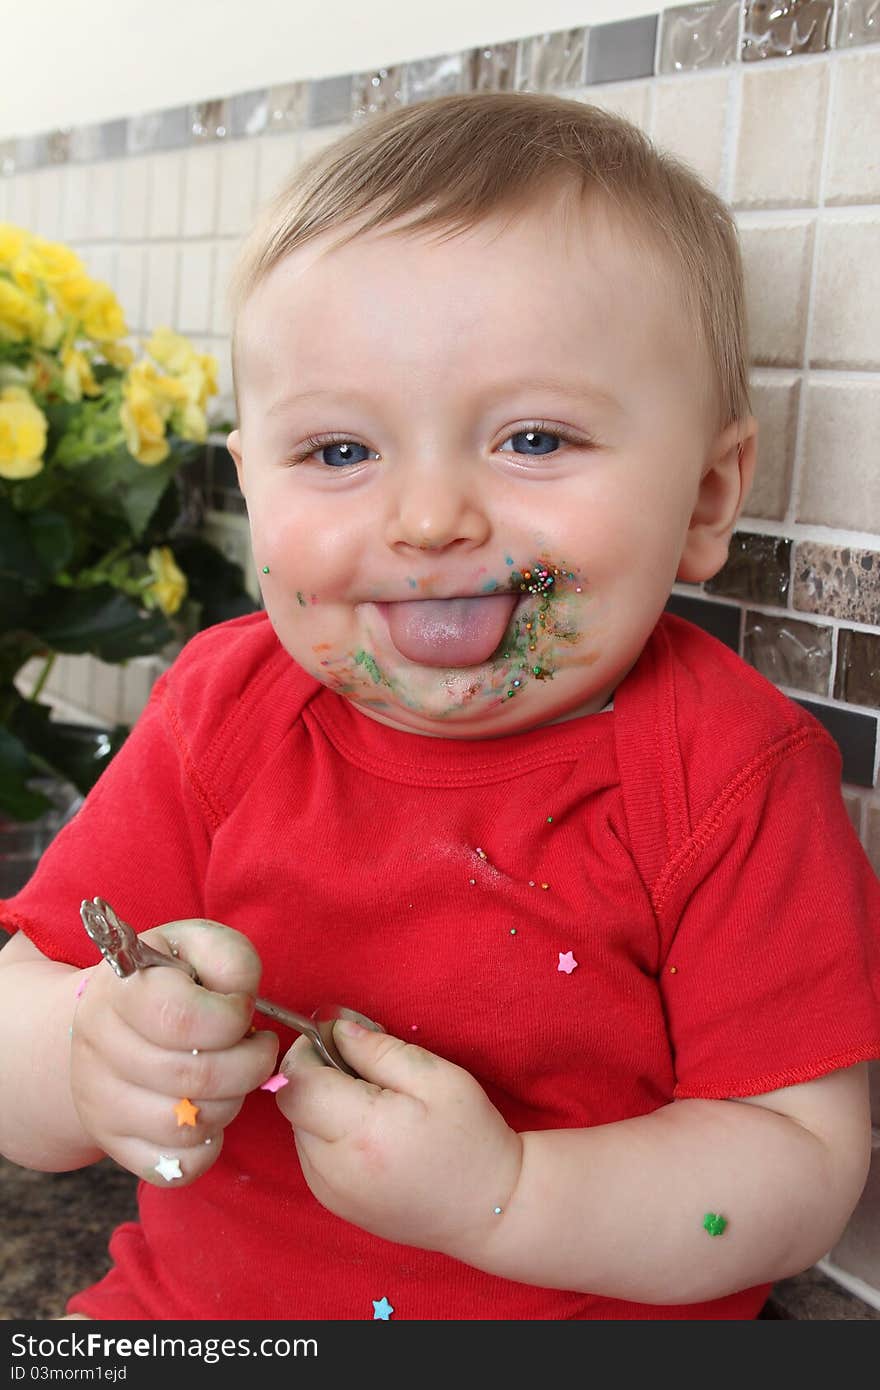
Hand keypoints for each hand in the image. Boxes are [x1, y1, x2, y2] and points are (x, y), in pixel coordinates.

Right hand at [70, 919, 277, 1185]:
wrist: (110, 1020)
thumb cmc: (170, 980)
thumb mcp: (199, 946)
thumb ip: (231, 959)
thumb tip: (241, 1000)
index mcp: (121, 990)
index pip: (184, 1019)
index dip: (233, 1018)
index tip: (243, 1010)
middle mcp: (99, 1047)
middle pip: (193, 1078)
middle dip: (248, 1064)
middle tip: (256, 1047)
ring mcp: (99, 1102)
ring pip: (187, 1126)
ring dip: (231, 1102)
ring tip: (233, 1075)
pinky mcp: (113, 1143)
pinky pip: (176, 1167)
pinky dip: (209, 1145)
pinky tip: (210, 1110)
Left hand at [275, 1021, 522, 1260]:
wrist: (489, 1210)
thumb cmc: (470, 1138)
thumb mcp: (436, 1077)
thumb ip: (379, 1049)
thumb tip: (336, 1030)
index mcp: (360, 1132)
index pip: (297, 1082)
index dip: (309, 1051)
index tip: (339, 1039)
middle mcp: (333, 1168)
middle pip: (293, 1104)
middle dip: (317, 1075)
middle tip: (362, 1067)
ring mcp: (329, 1192)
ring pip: (300, 1128)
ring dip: (323, 1105)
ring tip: (372, 1104)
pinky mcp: (334, 1203)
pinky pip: (312, 1153)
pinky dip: (329, 1133)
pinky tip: (370, 1132)